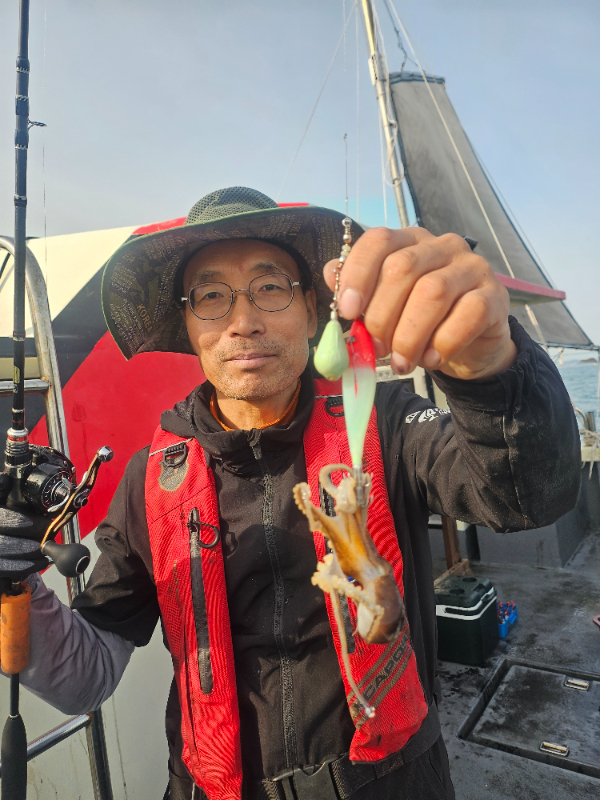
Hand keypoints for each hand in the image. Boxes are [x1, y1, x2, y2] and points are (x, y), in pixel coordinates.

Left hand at [323, 227, 516, 379]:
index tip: (346, 311)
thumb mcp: (385, 308)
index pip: (379, 241)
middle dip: (381, 315)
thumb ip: (359, 292)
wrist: (469, 347)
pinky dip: (443, 342)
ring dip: (409, 335)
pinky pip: (468, 314)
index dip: (358, 274)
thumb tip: (330, 274)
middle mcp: (442, 246)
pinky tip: (430, 360)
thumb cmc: (420, 323)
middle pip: (403, 268)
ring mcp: (471, 268)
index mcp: (409, 242)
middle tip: (376, 348)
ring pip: (433, 292)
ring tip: (401, 362)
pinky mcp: (495, 296)